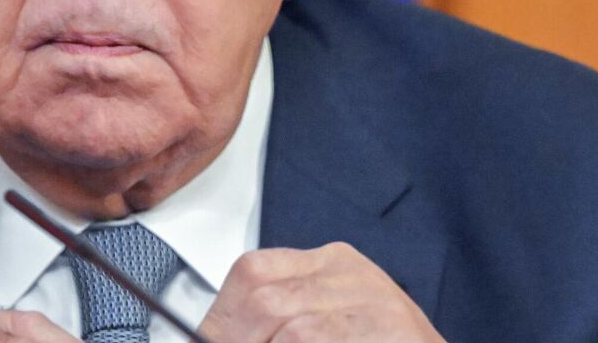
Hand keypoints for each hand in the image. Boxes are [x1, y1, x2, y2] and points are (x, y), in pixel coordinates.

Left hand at [200, 243, 447, 342]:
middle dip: (237, 339)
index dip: (222, 315)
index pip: (253, 271)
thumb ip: (275, 324)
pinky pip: (317, 339)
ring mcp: (373, 298)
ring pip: (292, 329)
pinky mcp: (390, 327)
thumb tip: (214, 334)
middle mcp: (349, 271)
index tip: (207, 338)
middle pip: (265, 299)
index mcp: (329, 263)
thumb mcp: (324, 325)